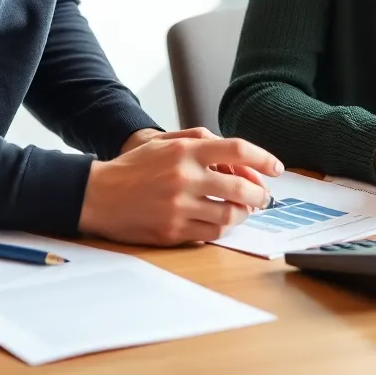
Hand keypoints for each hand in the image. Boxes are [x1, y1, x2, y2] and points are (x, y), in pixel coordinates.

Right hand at [79, 135, 283, 245]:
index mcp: (185, 150)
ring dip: (244, 213)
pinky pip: (212, 233)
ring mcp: (179, 206)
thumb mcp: (165, 141)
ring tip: (245, 210)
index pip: (237, 149)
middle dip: (259, 194)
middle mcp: (185, 177)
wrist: (98, 194)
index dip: (263, 158)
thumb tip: (236, 155)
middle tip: (263, 196)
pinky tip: (224, 221)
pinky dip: (225, 228)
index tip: (277, 167)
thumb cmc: (135, 167)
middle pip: (240, 187)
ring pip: (230, 214)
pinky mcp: (172, 231)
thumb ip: (201, 141)